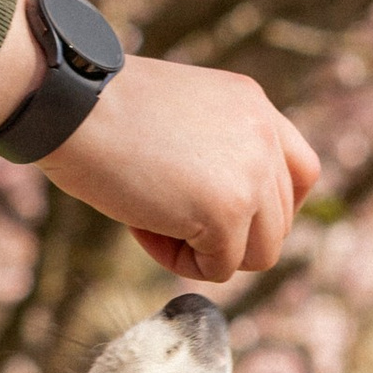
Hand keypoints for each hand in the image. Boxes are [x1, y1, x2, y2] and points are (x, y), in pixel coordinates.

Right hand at [0, 27, 317, 282]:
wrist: (70, 103)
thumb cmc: (97, 110)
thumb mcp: (177, 116)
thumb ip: (213, 149)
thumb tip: (216, 208)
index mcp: (253, 106)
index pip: (302, 174)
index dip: (268, 210)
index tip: (225, 218)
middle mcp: (264, 135)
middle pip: (279, 225)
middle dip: (225, 236)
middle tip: (167, 214)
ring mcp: (252, 173)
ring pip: (259, 254)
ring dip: (206, 253)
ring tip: (154, 221)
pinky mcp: (227, 210)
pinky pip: (217, 269)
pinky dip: (178, 262)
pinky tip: (142, 225)